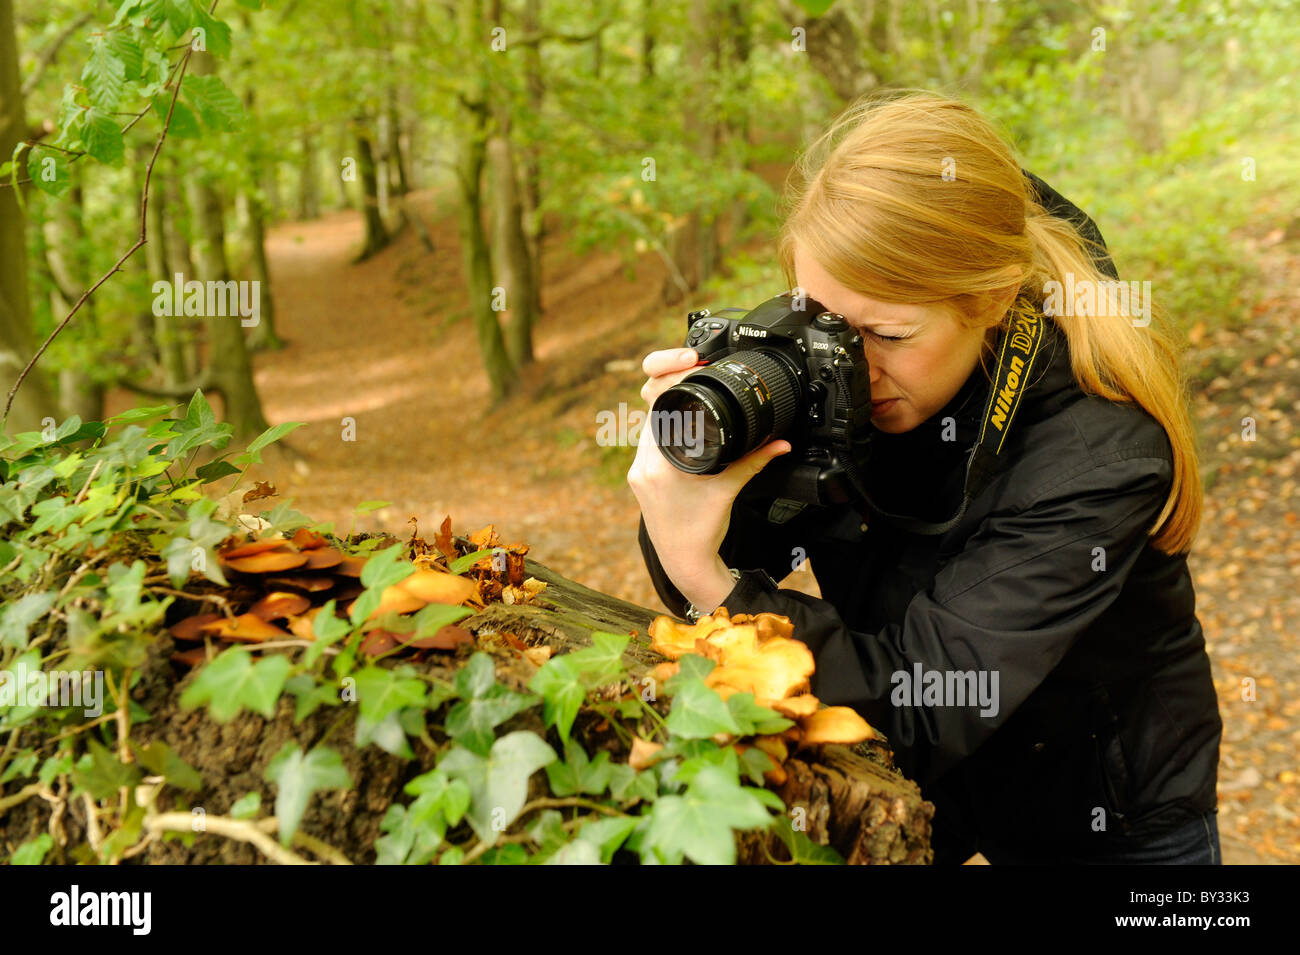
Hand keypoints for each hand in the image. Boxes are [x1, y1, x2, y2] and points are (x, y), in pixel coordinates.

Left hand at [627, 346, 791, 609]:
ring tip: (689, 392)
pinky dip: (664, 428)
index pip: (659, 404)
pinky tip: (680, 422)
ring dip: (668, 408)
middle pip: (651, 408)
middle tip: (693, 367)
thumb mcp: (730, 489)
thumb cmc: (703, 530)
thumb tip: (780, 442)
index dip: (673, 376)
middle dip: (671, 385)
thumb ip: (754, 460)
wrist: (684, 561)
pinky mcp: (639, 476)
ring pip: (648, 423)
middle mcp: (643, 464)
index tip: (691, 362)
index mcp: (660, 464)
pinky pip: (649, 441)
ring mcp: (638, 470)